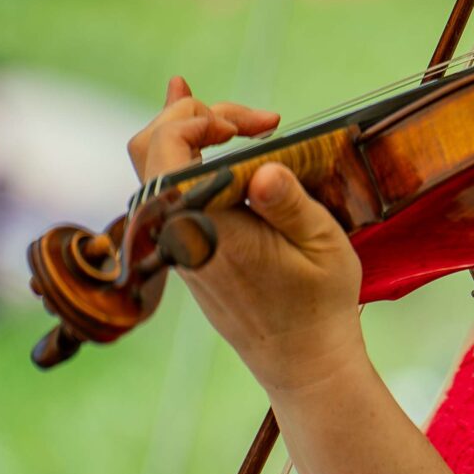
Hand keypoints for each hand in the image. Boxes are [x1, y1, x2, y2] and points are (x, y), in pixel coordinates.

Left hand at [128, 76, 365, 395]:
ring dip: (187, 134)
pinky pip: (168, 194)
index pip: (170, 148)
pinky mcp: (185, 252)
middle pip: (150, 148)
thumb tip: (264, 168)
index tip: (258, 126)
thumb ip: (290, 203)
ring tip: (217, 111)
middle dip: (193, 115)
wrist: (301, 362)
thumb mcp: (323, 246)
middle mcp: (178, 234)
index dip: (202, 118)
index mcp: (206, 227)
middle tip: (250, 120)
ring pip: (154, 170)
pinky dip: (186, 159)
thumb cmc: (320, 304)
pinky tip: (208, 138)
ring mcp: (176, 245)